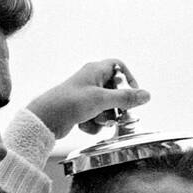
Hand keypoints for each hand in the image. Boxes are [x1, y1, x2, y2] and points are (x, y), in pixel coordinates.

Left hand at [26, 60, 150, 140]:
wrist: (45, 119)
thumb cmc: (70, 103)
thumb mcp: (102, 100)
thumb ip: (126, 98)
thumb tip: (146, 95)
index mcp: (95, 70)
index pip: (118, 67)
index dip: (128, 79)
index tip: (133, 93)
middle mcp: (91, 81)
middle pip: (115, 91)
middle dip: (116, 106)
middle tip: (117, 115)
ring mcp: (85, 97)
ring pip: (106, 107)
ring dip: (104, 117)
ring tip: (95, 120)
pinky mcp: (80, 111)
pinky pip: (96, 117)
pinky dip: (93, 124)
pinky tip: (83, 125)